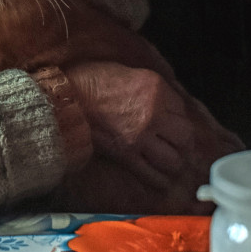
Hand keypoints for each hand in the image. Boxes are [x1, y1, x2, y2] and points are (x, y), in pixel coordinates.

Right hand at [62, 61, 197, 188]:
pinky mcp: (126, 156)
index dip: (177, 116)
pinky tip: (161, 177)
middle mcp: (154, 116)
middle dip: (185, 142)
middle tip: (180, 144)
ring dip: (175, 162)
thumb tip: (164, 104)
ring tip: (172, 161)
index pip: (182, 109)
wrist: (65, 101)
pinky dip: (160, 178)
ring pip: (173, 160)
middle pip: (185, 137)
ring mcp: (140, 139)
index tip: (172, 120)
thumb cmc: (91, 81)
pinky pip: (152, 174)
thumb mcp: (129, 72)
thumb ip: (151, 90)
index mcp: (156, 90)